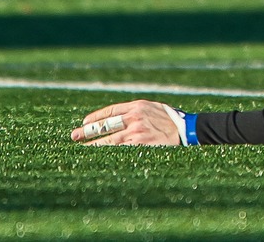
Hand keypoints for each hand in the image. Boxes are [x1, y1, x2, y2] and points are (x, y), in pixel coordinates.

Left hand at [71, 100, 185, 145]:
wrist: (188, 132)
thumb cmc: (173, 121)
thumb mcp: (154, 109)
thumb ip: (138, 112)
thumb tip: (122, 118)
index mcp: (137, 106)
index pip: (110, 111)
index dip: (96, 117)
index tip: (85, 122)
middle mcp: (134, 118)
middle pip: (105, 125)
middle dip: (88, 131)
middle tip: (74, 136)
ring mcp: (136, 133)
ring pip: (109, 140)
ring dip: (93, 145)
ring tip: (81, 149)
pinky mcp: (139, 146)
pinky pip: (119, 151)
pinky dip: (107, 154)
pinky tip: (99, 157)